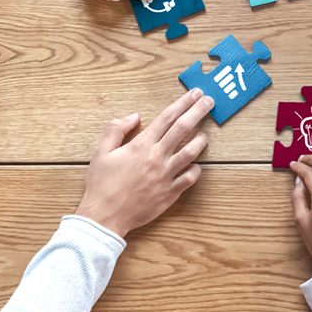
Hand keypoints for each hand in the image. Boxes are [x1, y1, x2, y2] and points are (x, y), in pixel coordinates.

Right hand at [75, 89, 213, 236]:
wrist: (104, 217)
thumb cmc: (101, 184)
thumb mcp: (101, 152)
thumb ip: (116, 130)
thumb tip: (134, 116)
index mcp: (141, 145)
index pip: (167, 117)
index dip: (183, 103)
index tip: (195, 94)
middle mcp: (157, 157)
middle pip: (183, 128)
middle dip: (198, 111)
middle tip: (209, 101)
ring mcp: (166, 175)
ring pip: (191, 152)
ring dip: (200, 140)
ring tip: (204, 134)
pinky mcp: (170, 193)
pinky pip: (190, 178)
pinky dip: (195, 169)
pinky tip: (196, 164)